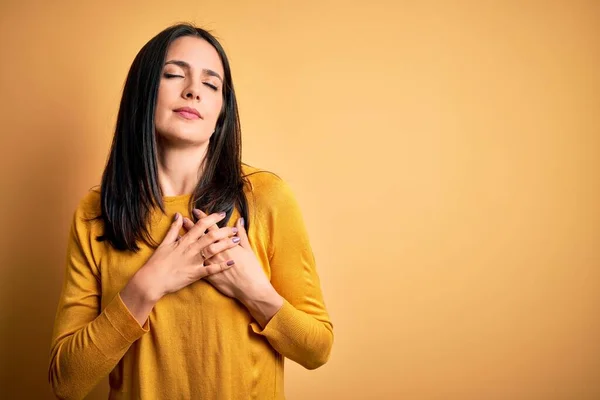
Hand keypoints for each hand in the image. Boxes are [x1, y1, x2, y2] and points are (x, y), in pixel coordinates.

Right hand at [138, 211, 239, 299]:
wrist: (152, 281)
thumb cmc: (157, 262)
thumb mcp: (164, 243)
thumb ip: (173, 229)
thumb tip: (178, 215)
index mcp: (184, 241)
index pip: (201, 225)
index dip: (212, 218)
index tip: (222, 214)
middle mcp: (191, 249)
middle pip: (211, 236)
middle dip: (225, 231)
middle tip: (235, 228)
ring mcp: (194, 261)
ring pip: (213, 250)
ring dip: (226, 244)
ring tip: (237, 241)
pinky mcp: (195, 274)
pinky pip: (211, 269)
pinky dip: (222, 266)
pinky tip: (232, 263)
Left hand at [184, 210, 284, 326]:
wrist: (250, 288)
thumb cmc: (251, 269)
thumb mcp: (248, 249)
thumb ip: (242, 234)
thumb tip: (239, 220)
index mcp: (226, 244)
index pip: (212, 227)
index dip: (204, 218)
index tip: (196, 211)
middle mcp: (216, 252)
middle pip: (201, 236)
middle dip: (192, 226)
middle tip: (184, 218)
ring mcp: (210, 263)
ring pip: (196, 250)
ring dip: (188, 242)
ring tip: (179, 235)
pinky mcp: (208, 275)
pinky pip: (195, 265)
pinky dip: (188, 259)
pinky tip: (182, 255)